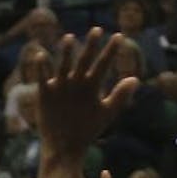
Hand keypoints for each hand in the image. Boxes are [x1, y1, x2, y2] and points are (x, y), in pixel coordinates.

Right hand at [37, 29, 137, 164]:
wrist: (66, 147)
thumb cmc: (88, 130)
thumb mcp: (106, 113)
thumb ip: (120, 96)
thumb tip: (135, 79)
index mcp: (92, 85)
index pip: (103, 64)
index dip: (111, 51)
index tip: (120, 36)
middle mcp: (76, 81)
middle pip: (84, 60)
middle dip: (91, 46)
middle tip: (97, 30)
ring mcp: (60, 86)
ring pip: (64, 65)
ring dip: (66, 53)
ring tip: (70, 38)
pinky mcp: (45, 93)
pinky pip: (42, 78)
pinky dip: (41, 68)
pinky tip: (41, 55)